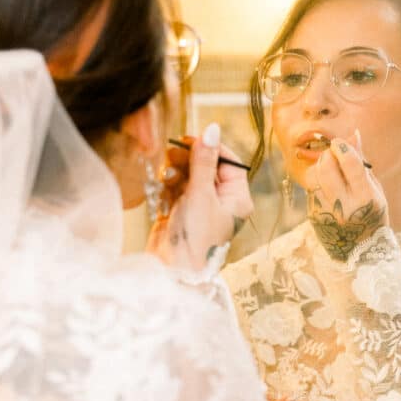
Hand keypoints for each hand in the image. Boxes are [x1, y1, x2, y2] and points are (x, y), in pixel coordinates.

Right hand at [146, 124, 252, 270]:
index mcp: (238, 199)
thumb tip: (212, 129)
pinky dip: (168, 185)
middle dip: (189, 159)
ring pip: (189, 175)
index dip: (210, 147)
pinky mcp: (182, 212)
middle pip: (207, 166)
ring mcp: (201, 206)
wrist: (172, 271)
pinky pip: (176, 188)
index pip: (229, 161)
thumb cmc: (194, 238)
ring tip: (167, 177)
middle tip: (172, 155)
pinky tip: (163, 188)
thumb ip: (204, 160)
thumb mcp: (201, 194)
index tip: (190, 139)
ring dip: (176, 171)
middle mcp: (222, 202)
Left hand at [307, 131, 387, 260]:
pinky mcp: (315, 217)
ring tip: (332, 172)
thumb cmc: (372, 214)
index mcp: (366, 198)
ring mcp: (328, 213)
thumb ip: (361, 163)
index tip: (339, 142)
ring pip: (315, 177)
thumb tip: (353, 135)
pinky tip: (329, 191)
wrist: (362, 251)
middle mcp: (345, 207)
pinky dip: (319, 184)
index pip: (350, 163)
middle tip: (333, 154)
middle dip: (328, 155)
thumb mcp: (374, 190)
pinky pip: (312, 190)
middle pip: (326, 167)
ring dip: (322, 168)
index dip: (342, 146)